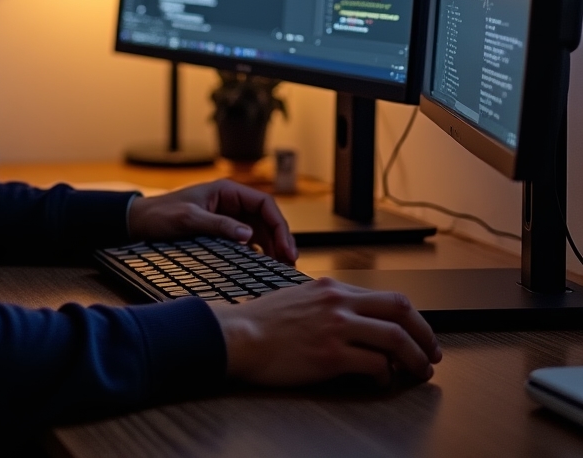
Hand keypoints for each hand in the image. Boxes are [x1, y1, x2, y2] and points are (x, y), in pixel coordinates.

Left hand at [127, 179, 296, 262]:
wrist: (139, 221)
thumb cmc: (161, 214)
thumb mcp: (189, 218)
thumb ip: (218, 225)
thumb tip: (249, 236)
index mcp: (227, 190)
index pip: (265, 204)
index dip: (279, 225)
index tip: (286, 247)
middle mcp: (231, 201)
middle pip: (266, 218)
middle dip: (280, 238)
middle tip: (289, 262)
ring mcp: (227, 216)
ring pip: (260, 230)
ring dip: (272, 246)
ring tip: (281, 266)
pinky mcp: (220, 230)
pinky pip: (247, 239)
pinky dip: (258, 251)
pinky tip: (262, 264)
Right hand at [214, 278, 441, 385]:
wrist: (239, 336)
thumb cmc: (262, 322)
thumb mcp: (299, 298)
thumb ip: (328, 304)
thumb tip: (354, 320)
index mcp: (331, 288)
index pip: (387, 297)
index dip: (413, 318)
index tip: (419, 334)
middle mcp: (338, 303)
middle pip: (401, 310)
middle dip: (425, 334)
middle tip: (432, 353)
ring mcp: (336, 328)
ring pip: (396, 339)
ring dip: (415, 358)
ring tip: (419, 371)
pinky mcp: (331, 355)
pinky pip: (375, 366)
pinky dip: (386, 376)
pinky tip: (382, 382)